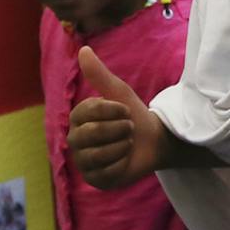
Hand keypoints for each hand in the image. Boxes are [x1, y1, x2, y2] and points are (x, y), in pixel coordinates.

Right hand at [67, 45, 166, 190]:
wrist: (154, 141)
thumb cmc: (133, 115)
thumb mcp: (119, 93)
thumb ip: (99, 74)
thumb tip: (83, 49)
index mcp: (78, 117)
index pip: (89, 111)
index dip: (114, 110)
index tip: (125, 111)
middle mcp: (75, 140)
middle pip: (93, 133)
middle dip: (120, 128)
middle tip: (129, 128)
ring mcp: (82, 161)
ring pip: (99, 154)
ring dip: (123, 146)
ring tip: (127, 143)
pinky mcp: (93, 180)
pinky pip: (107, 172)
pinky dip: (122, 164)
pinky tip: (125, 160)